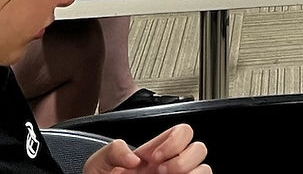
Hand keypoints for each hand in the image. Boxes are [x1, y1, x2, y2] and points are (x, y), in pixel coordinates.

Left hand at [83, 124, 209, 173]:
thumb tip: (134, 158)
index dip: (175, 140)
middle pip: (199, 148)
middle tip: (160, 170)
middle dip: (182, 158)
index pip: (183, 132)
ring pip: (205, 168)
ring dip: (190, 171)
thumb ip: (112, 151)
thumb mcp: (98, 165)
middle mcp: (169, 166)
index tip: (154, 156)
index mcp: (155, 153)